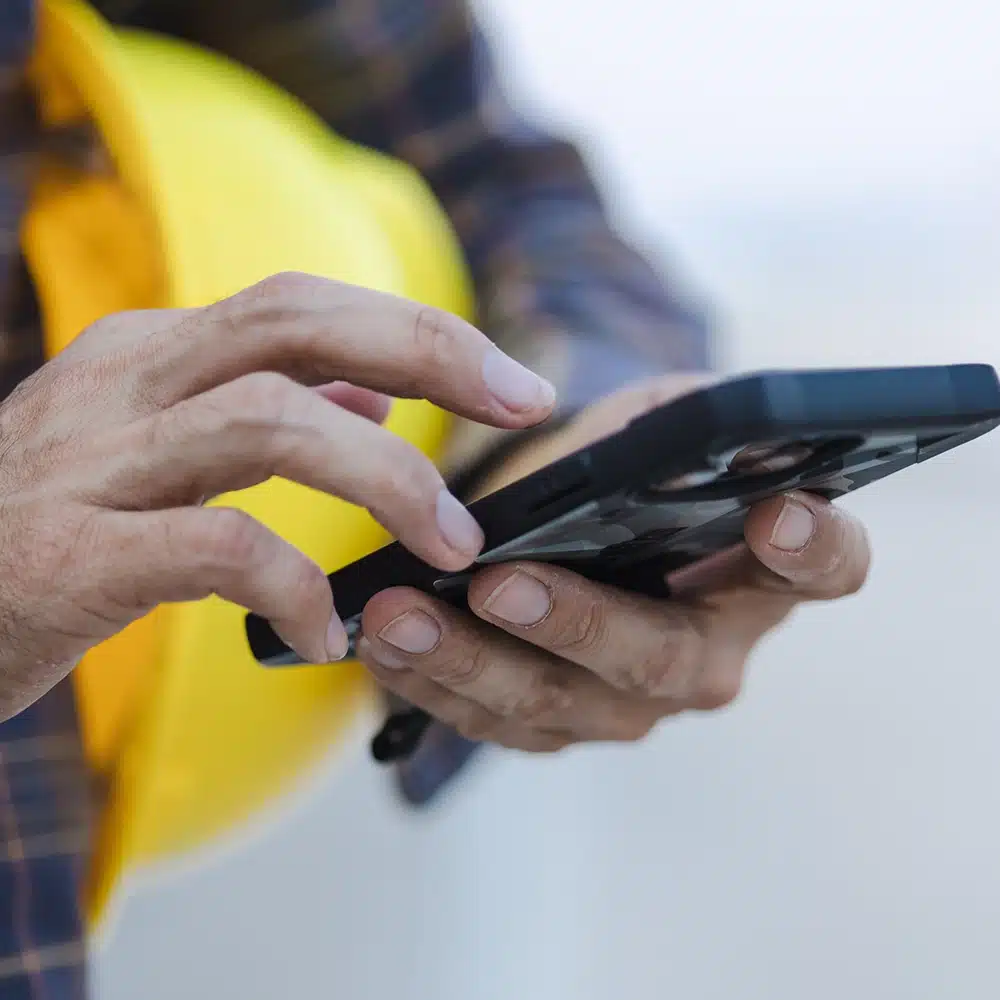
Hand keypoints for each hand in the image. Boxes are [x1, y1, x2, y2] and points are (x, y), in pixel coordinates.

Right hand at [0, 272, 554, 718]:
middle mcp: (125, 385)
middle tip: (521, 406)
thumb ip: (263, 403)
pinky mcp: (69, 554)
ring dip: (383, 478)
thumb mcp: (157, 442)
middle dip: (430, 353)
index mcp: (154, 355)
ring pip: (267, 420)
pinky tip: (325, 628)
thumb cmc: (48, 527)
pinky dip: (291, 583)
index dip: (422, 332)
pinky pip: (212, 547)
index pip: (307, 306)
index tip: (512, 381)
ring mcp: (91, 463)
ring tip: (448, 543)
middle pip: (296, 324)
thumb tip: (371, 384)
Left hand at [357, 374, 870, 751]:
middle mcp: (708, 653)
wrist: (568, 535)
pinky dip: (433, 683)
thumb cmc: (617, 473)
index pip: (824, 566)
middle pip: (661, 660)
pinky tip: (383, 644)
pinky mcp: (556, 725)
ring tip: (399, 615)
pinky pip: (495, 722)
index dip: (813, 547)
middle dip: (577, 622)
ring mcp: (628, 702)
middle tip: (505, 582)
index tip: (778, 513)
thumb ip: (671, 423)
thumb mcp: (647, 427)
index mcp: (757, 573)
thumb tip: (684, 419)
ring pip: (558, 704)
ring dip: (472, 662)